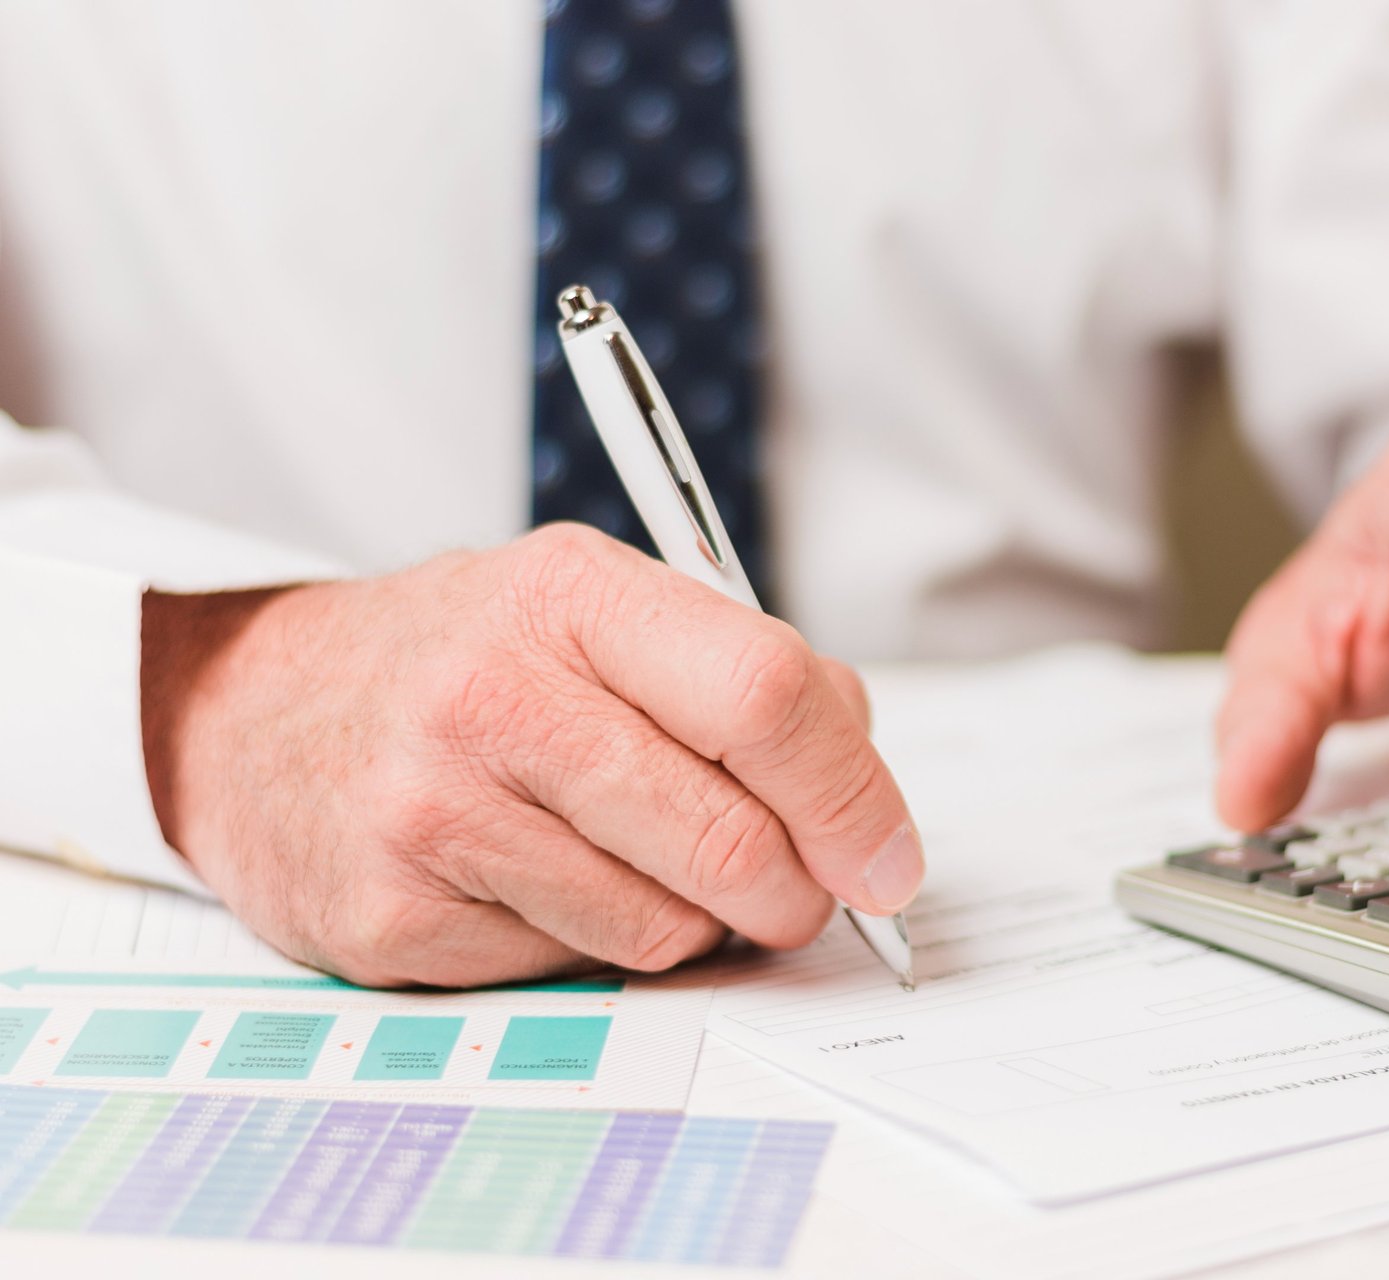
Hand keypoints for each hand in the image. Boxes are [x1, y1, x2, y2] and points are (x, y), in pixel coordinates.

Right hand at [140, 523, 922, 987]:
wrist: (254, 714)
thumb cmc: (463, 661)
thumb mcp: (596, 611)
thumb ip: (742, 675)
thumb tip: (865, 797)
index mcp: (573, 594)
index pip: (767, 697)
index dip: (854, 795)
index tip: (889, 858)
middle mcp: (495, 694)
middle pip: (732, 839)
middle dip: (796, 891)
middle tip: (792, 891)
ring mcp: (434, 811)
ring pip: (665, 926)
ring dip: (692, 920)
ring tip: (633, 858)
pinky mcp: (393, 919)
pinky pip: (574, 970)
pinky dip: (593, 944)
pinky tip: (537, 882)